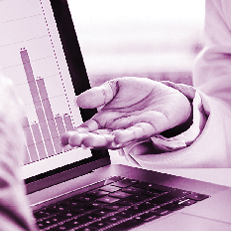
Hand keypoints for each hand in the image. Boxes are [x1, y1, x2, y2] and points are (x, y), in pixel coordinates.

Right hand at [60, 77, 192, 148]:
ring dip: (102, 142)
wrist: (166, 95)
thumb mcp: (115, 88)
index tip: (64, 139)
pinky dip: (126, 136)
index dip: (75, 135)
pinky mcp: (147, 128)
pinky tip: (118, 137)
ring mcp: (130, 130)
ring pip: (113, 139)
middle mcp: (115, 128)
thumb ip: (99, 94)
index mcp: (105, 120)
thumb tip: (79, 99)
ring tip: (90, 142)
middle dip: (85, 140)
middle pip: (97, 137)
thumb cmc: (139, 94)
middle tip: (74, 141)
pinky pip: (135, 134)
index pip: (86, 129)